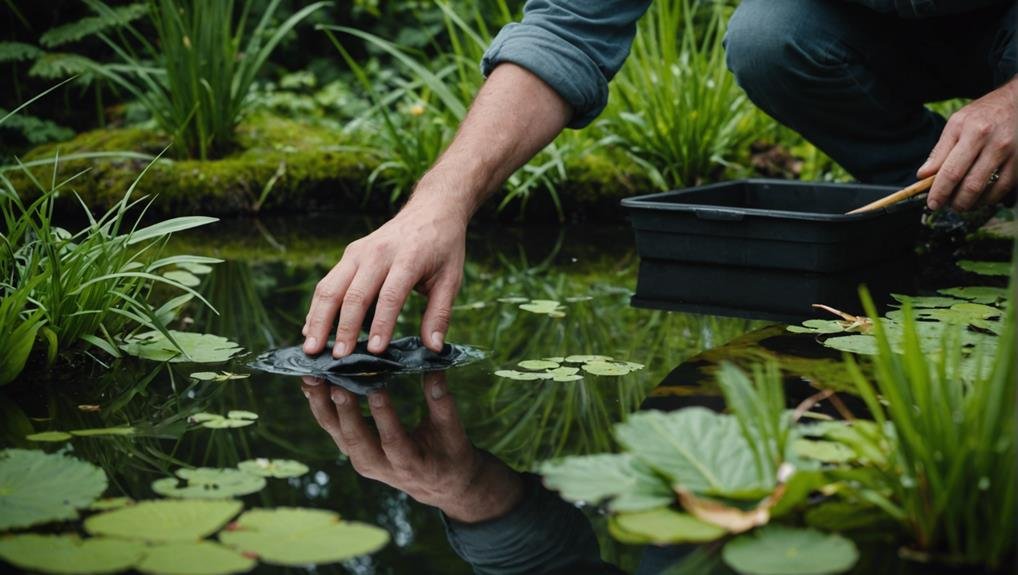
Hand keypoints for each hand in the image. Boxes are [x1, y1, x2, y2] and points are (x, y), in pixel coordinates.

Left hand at [301, 372, 523, 522]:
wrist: (439, 484)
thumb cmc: (449, 452)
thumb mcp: (452, 430)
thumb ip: (441, 400)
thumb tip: (434, 363)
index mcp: (409, 463)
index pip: (393, 440)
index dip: (383, 416)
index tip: (376, 389)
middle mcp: (380, 467)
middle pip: (355, 440)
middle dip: (343, 410)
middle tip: (333, 380)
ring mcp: (363, 461)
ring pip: (337, 434)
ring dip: (323, 406)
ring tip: (313, 377)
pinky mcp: (353, 452)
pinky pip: (333, 429)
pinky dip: (321, 407)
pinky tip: (311, 384)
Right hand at [302, 197, 466, 357]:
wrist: (431, 209)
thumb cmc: (443, 248)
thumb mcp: (451, 279)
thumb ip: (440, 313)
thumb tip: (434, 347)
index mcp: (408, 258)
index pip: (391, 295)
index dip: (382, 324)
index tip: (375, 350)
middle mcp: (378, 253)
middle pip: (353, 293)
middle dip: (343, 328)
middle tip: (337, 358)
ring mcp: (358, 252)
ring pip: (331, 287)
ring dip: (319, 319)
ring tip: (312, 348)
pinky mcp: (349, 255)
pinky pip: (328, 283)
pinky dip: (317, 308)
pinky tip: (311, 329)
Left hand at [920, 77, 1017, 210]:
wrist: (1016, 102)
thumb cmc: (982, 114)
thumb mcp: (956, 124)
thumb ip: (939, 151)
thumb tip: (923, 175)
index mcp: (973, 132)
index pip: (951, 171)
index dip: (940, 192)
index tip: (932, 203)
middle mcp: (994, 144)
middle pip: (971, 185)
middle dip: (955, 202)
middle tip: (946, 206)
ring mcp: (1011, 154)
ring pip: (989, 190)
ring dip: (971, 203)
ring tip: (960, 203)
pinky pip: (1004, 188)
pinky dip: (989, 198)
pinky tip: (980, 197)